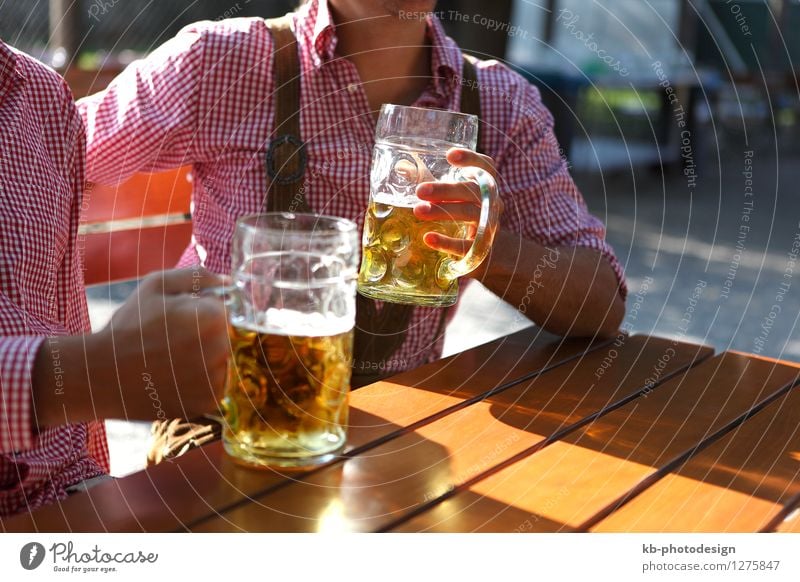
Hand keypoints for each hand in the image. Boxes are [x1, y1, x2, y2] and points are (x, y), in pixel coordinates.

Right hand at [95, 268, 228, 420]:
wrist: (101, 375)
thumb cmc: (128, 327)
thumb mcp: (156, 285)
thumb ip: (197, 276)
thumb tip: (228, 281)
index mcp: (212, 317)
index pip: (221, 309)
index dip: (197, 311)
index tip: (172, 320)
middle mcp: (221, 348)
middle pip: (223, 335)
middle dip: (202, 334)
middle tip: (168, 341)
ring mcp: (217, 378)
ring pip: (221, 360)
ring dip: (203, 358)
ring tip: (169, 360)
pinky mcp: (209, 401)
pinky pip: (215, 384)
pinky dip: (199, 381)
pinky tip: (174, 378)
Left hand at [413, 147, 503, 255]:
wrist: (488, 251)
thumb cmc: (465, 214)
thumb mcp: (452, 196)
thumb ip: (431, 181)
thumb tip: (402, 168)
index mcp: (485, 186)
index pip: (486, 166)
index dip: (471, 159)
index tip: (450, 155)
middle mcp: (492, 203)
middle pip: (473, 190)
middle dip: (446, 189)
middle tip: (420, 190)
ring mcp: (489, 226)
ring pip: (470, 214)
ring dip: (443, 211)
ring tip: (418, 211)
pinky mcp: (481, 249)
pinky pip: (465, 245)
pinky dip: (447, 242)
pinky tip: (429, 238)